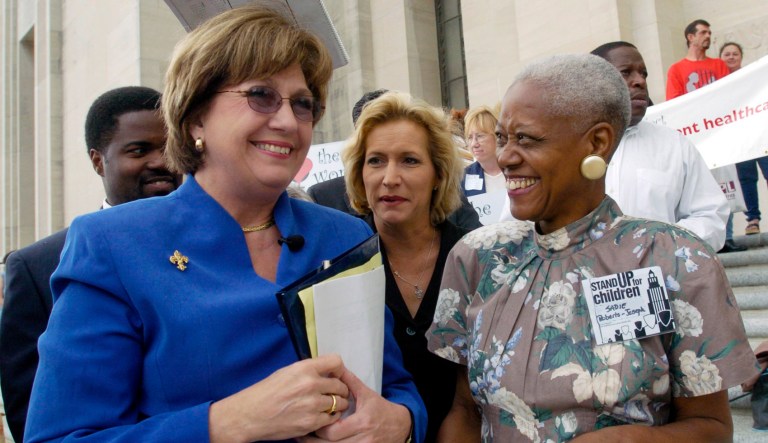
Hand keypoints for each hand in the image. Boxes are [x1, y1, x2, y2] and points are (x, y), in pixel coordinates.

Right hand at [209, 354, 350, 442]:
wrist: (250, 415)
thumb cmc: (265, 392)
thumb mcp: (287, 372)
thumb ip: (309, 370)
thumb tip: (327, 372)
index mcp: (304, 369)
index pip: (335, 362)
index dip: (339, 370)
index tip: (337, 375)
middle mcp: (310, 385)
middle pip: (340, 385)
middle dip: (340, 390)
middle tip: (335, 394)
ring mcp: (312, 405)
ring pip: (339, 403)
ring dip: (337, 404)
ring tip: (330, 405)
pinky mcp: (311, 422)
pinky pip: (332, 418)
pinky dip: (330, 417)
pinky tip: (322, 415)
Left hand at [300, 369, 410, 441]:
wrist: (400, 426)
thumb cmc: (380, 408)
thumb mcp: (366, 393)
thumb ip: (349, 382)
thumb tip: (335, 368)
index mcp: (362, 421)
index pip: (333, 431)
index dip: (319, 428)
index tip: (310, 421)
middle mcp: (363, 438)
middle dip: (314, 441)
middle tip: (301, 434)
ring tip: (304, 440)